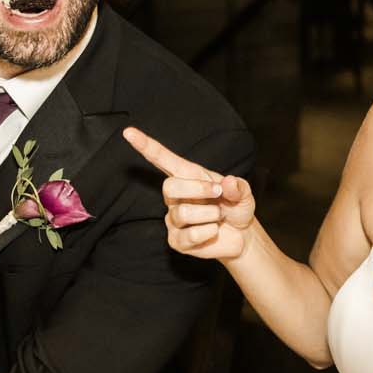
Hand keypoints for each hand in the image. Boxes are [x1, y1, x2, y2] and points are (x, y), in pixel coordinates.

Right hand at [123, 127, 256, 260]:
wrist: (242, 236)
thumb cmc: (236, 208)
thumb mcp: (243, 193)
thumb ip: (238, 186)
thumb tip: (228, 182)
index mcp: (187, 176)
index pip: (162, 159)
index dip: (145, 145)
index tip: (128, 132)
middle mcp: (175, 196)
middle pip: (169, 186)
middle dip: (197, 189)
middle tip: (218, 194)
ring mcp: (173, 219)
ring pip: (182, 213)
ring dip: (209, 214)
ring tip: (219, 217)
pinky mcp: (177, 240)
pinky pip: (189, 234)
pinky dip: (209, 232)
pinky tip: (213, 231)